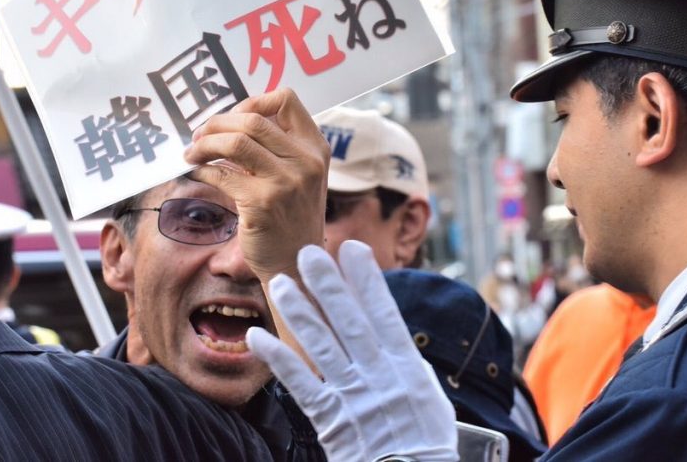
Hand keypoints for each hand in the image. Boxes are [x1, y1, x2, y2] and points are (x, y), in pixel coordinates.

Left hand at [183, 88, 328, 281]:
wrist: (296, 263)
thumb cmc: (290, 216)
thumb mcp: (299, 176)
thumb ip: (277, 147)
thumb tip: (230, 120)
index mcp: (316, 148)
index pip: (286, 100)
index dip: (253, 100)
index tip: (232, 117)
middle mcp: (305, 161)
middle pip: (252, 119)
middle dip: (217, 123)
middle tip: (199, 135)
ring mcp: (286, 182)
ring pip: (235, 142)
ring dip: (205, 144)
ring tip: (192, 153)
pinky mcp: (262, 203)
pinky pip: (222, 174)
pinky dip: (203, 169)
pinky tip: (197, 172)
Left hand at [247, 242, 457, 461]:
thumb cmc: (424, 439)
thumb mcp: (428, 395)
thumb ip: (403, 360)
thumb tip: (387, 327)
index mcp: (407, 367)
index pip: (384, 314)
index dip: (368, 280)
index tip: (353, 247)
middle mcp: (380, 376)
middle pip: (350, 323)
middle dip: (329, 286)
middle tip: (309, 251)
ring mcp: (354, 398)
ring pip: (322, 348)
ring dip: (300, 313)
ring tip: (281, 283)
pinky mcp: (332, 421)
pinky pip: (301, 386)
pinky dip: (279, 360)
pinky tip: (258, 336)